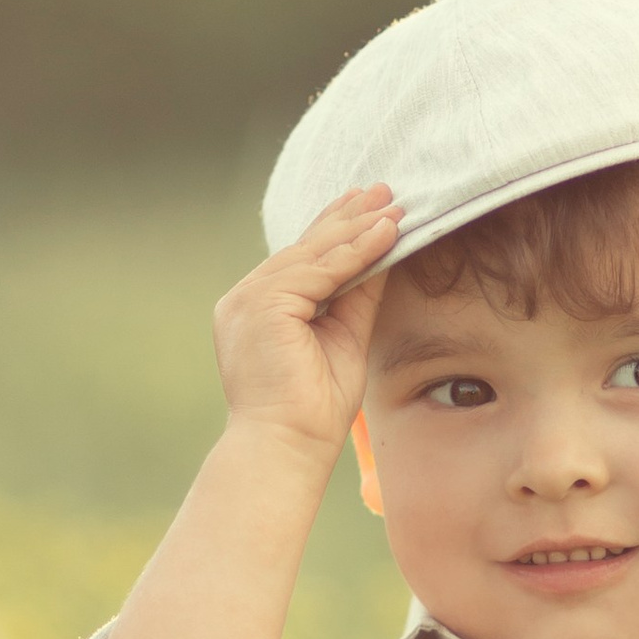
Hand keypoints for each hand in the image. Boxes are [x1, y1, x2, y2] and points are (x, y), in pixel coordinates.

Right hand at [211, 187, 399, 466]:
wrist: (288, 448)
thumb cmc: (314, 410)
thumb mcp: (343, 338)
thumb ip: (356, 296)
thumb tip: (382, 253)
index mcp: (258, 308)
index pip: (301, 260)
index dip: (336, 231)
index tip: (371, 207)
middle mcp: (245, 298)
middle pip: (304, 248)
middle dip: (347, 218)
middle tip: (385, 190)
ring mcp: (248, 299)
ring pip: (311, 254)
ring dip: (356, 228)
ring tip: (393, 207)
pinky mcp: (262, 305)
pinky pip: (318, 270)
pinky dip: (355, 251)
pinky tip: (385, 233)